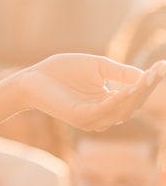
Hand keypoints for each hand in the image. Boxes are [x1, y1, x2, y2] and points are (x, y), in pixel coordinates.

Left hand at [16, 55, 165, 129]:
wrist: (33, 76)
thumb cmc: (62, 70)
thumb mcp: (98, 67)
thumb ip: (121, 72)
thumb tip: (145, 75)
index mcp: (108, 103)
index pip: (134, 95)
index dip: (149, 82)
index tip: (162, 67)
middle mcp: (103, 114)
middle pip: (132, 104)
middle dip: (146, 88)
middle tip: (157, 72)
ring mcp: (92, 119)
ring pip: (122, 110)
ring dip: (135, 94)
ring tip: (145, 79)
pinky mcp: (80, 117)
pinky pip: (104, 111)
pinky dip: (117, 100)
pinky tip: (127, 89)